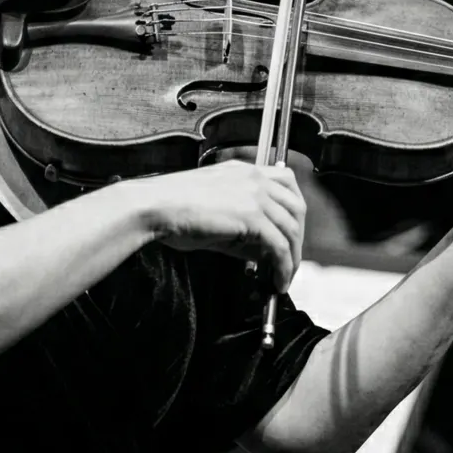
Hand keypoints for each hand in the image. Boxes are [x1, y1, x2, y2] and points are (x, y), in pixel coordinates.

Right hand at [140, 161, 305, 290]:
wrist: (154, 207)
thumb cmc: (172, 210)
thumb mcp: (214, 213)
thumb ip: (241, 228)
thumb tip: (260, 252)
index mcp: (244, 171)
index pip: (286, 182)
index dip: (294, 210)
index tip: (292, 231)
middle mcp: (254, 178)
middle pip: (297, 207)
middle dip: (298, 238)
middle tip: (291, 260)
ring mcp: (255, 196)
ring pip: (292, 229)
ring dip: (293, 258)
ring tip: (283, 277)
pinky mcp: (252, 217)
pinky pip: (280, 247)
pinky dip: (284, 268)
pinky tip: (276, 281)